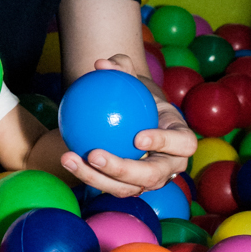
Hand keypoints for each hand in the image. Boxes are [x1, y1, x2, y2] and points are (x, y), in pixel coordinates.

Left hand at [60, 53, 196, 197]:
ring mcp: (150, 181)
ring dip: (96, 177)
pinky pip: (108, 185)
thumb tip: (101, 64)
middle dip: (123, 170)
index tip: (137, 138)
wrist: (136, 119)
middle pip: (153, 175)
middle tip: (94, 155)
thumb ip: (121, 69)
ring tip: (70, 159)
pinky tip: (67, 158)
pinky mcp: (129, 187)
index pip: (183, 143)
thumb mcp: (134, 81)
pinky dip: (86, 174)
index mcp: (181, 138)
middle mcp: (170, 165)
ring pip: (126, 188)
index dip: (165, 143)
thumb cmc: (138, 96)